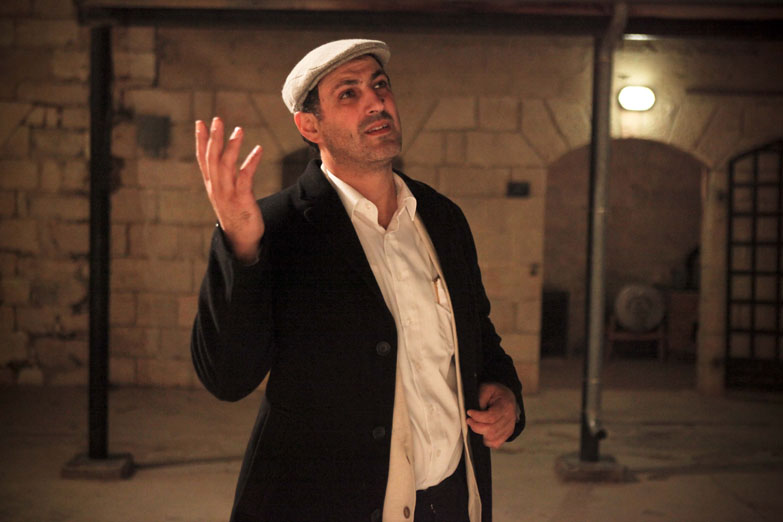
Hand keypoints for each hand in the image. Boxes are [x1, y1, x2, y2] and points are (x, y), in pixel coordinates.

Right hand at [195, 117, 263, 263]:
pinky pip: (245, 178)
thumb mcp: (225, 194)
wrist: (241, 241)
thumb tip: (224, 160)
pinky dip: (251, 162)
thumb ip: (224, 178)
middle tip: (216, 119)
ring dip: (232, 146)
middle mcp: (216, 188)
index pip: (203, 159)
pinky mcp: (241, 200)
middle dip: (213, 138)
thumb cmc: (235, 215)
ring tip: (238, 129)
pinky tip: (258, 149)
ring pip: (226, 166)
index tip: (200, 123)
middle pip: (212, 158)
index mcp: (212, 185)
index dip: (200, 141)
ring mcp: (227, 194)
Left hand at [466, 382, 517, 448]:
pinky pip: (496, 443)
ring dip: (480, 433)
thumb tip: (474, 410)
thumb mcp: (487, 388)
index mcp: (506, 406)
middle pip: (492, 429)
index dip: (478, 416)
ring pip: (493, 438)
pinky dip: (487, 440)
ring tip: (474, 425)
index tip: (469, 412)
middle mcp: (510, 418)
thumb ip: (481, 397)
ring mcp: (509, 428)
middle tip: (469, 420)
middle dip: (476, 426)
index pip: (491, 416)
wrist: (507, 397)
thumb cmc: (496, 393)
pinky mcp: (507, 434)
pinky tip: (482, 432)